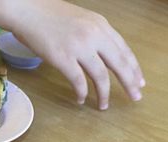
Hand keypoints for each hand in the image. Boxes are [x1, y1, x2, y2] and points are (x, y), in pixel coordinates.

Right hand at [9, 0, 144, 108]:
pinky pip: (78, 81)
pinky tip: (81, 100)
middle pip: (119, 64)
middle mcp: (94, 35)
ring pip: (100, 76)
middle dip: (129, 82)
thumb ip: (93, 35)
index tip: (140, 81)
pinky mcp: (63, 58)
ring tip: (104, 106)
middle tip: (135, 97)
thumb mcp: (80, 20)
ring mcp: (79, 47)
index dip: (133, 68)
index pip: (124, 50)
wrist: (28, 10)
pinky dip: (82, 93)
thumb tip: (100, 56)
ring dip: (104, 94)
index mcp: (101, 25)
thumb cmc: (49, 15)